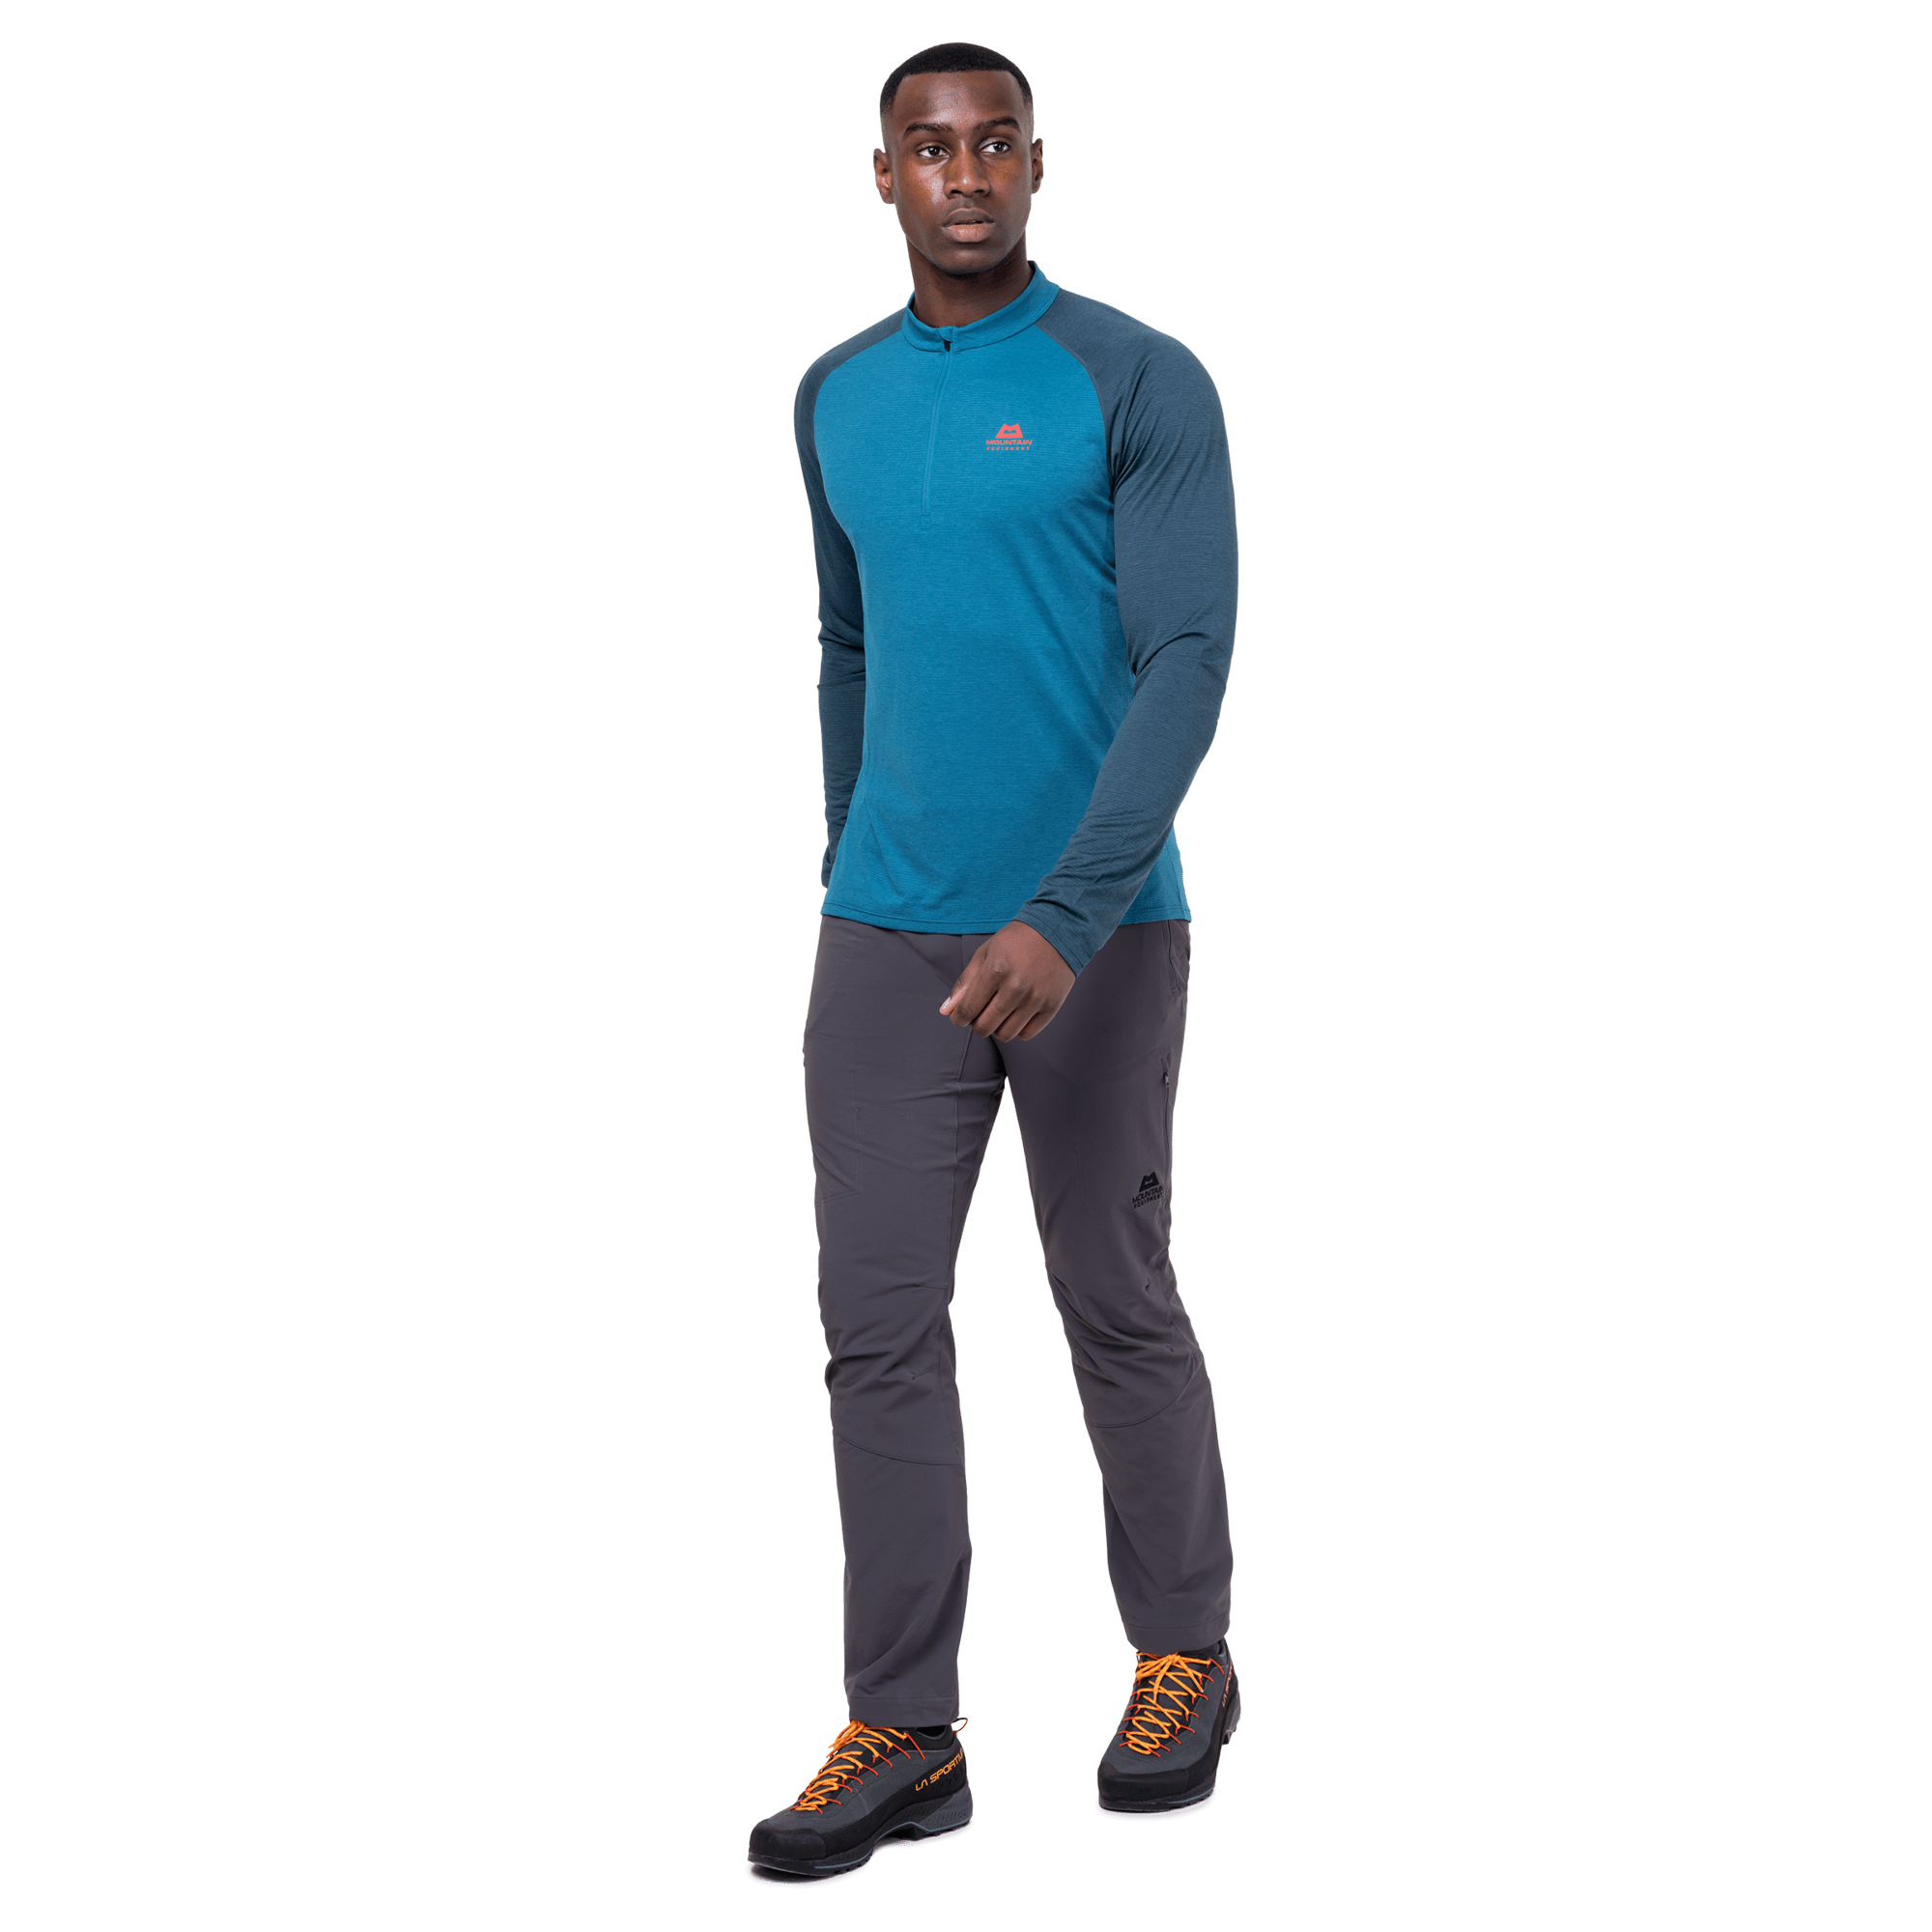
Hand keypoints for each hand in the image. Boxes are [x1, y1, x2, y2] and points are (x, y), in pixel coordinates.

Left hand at [940, 921, 1074, 1041]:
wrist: (1057, 931)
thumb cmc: (1017, 941)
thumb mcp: (985, 953)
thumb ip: (964, 982)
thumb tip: (946, 1011)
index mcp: (996, 970)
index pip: (968, 1009)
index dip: (958, 1018)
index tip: (959, 1017)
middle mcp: (1016, 987)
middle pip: (984, 1027)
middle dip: (975, 1024)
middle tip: (979, 1012)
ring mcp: (1036, 999)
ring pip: (1005, 1035)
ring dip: (996, 1028)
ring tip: (998, 1012)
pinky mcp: (1051, 1007)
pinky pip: (1026, 1034)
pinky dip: (1017, 1029)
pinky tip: (1015, 1014)